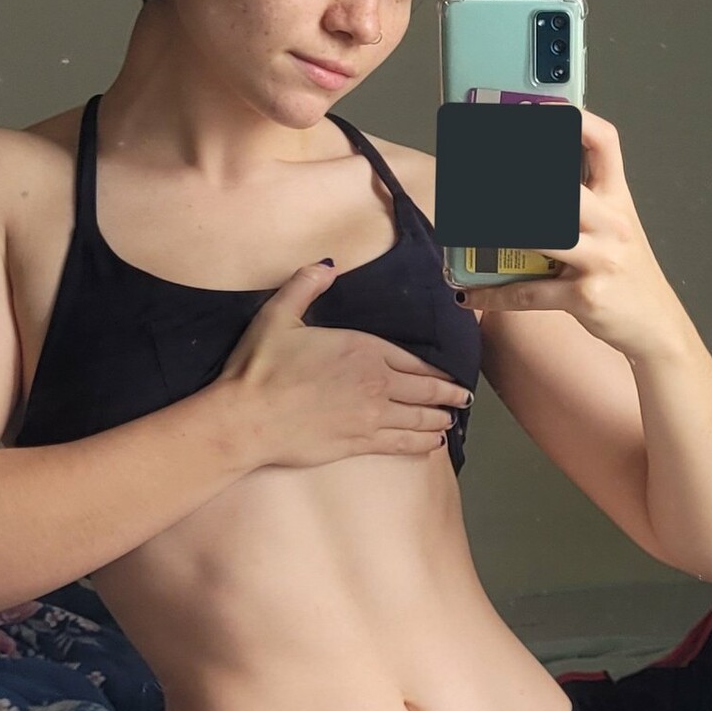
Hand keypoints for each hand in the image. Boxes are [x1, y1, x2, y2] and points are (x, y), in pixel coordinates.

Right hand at [220, 261, 472, 469]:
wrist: (247, 418)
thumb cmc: (260, 368)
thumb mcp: (278, 316)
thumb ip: (306, 286)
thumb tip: (326, 265)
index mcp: (362, 350)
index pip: (412, 361)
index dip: (435, 370)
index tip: (450, 374)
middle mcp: (375, 383)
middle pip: (424, 390)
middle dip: (448, 395)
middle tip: (464, 398)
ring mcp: (370, 416)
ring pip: (418, 419)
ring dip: (439, 420)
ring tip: (450, 421)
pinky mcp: (359, 443)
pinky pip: (401, 443)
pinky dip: (422, 444)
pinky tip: (433, 445)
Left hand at [450, 110, 689, 358]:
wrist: (656, 325)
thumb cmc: (625, 272)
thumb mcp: (613, 228)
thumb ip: (580, 202)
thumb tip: (524, 180)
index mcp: (617, 199)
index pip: (605, 142)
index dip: (574, 118)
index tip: (539, 108)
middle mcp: (613, 223)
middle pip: (563, 186)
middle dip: (517, 175)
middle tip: (476, 169)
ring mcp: (600, 259)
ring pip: (544, 234)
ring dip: (498, 230)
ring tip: (464, 224)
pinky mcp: (585, 296)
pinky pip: (530, 293)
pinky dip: (494, 295)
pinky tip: (468, 295)